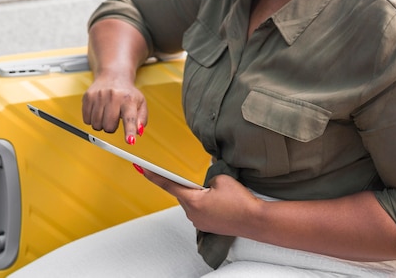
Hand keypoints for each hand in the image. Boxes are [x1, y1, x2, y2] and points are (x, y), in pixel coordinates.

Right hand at [81, 72, 147, 143]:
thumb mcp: (140, 104)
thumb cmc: (127, 93)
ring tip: (106, 114)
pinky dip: (92, 120)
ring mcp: (99, 96)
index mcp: (129, 100)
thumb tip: (138, 132)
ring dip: (101, 124)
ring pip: (97, 125)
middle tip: (114, 118)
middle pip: (109, 126)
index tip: (130, 141)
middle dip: (112, 127)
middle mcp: (114, 97)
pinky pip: (87, 120)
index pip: (130, 118)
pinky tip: (98, 111)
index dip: (129, 131)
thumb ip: (142, 119)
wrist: (113, 76)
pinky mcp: (88, 97)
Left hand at [141, 170, 260, 236]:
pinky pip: (199, 210)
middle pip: (182, 193)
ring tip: (218, 194)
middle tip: (206, 183)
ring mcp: (199, 222)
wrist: (254, 220)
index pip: (168, 185)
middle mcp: (192, 213)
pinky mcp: (206, 225)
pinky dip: (205, 203)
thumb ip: (206, 178)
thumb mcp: (221, 179)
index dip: (153, 175)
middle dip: (189, 185)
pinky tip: (219, 202)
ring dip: (198, 195)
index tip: (141, 168)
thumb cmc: (240, 201)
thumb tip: (203, 184)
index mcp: (193, 200)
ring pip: (191, 202)